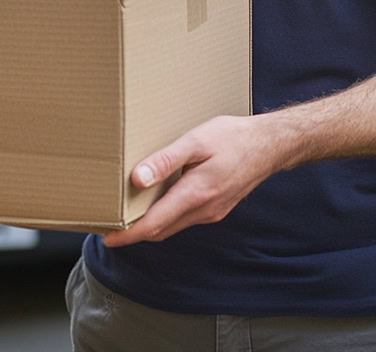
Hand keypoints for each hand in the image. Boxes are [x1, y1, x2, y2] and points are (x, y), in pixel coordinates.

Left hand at [102, 114, 278, 246]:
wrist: (269, 145)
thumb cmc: (233, 137)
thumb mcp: (197, 141)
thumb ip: (166, 160)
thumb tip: (137, 179)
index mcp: (196, 194)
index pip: (154, 224)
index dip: (127, 234)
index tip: (106, 237)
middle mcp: (203, 210)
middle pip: (161, 230)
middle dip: (134, 232)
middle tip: (109, 226)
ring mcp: (212, 212)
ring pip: (173, 226)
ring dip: (150, 225)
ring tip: (128, 213)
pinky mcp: (217, 208)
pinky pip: (185, 218)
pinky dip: (167, 216)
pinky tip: (159, 201)